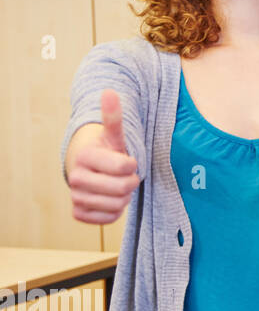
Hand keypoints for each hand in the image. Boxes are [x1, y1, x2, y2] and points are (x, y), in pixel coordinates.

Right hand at [67, 90, 139, 223]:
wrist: (91, 170)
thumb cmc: (108, 152)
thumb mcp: (114, 135)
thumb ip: (113, 117)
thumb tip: (109, 91)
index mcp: (85, 155)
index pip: (124, 167)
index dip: (132, 165)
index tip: (126, 161)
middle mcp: (75, 177)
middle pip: (123, 188)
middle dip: (131, 183)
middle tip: (125, 176)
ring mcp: (75, 196)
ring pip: (116, 205)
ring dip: (123, 197)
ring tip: (116, 186)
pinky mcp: (78, 213)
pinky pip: (108, 219)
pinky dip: (114, 212)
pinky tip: (109, 199)